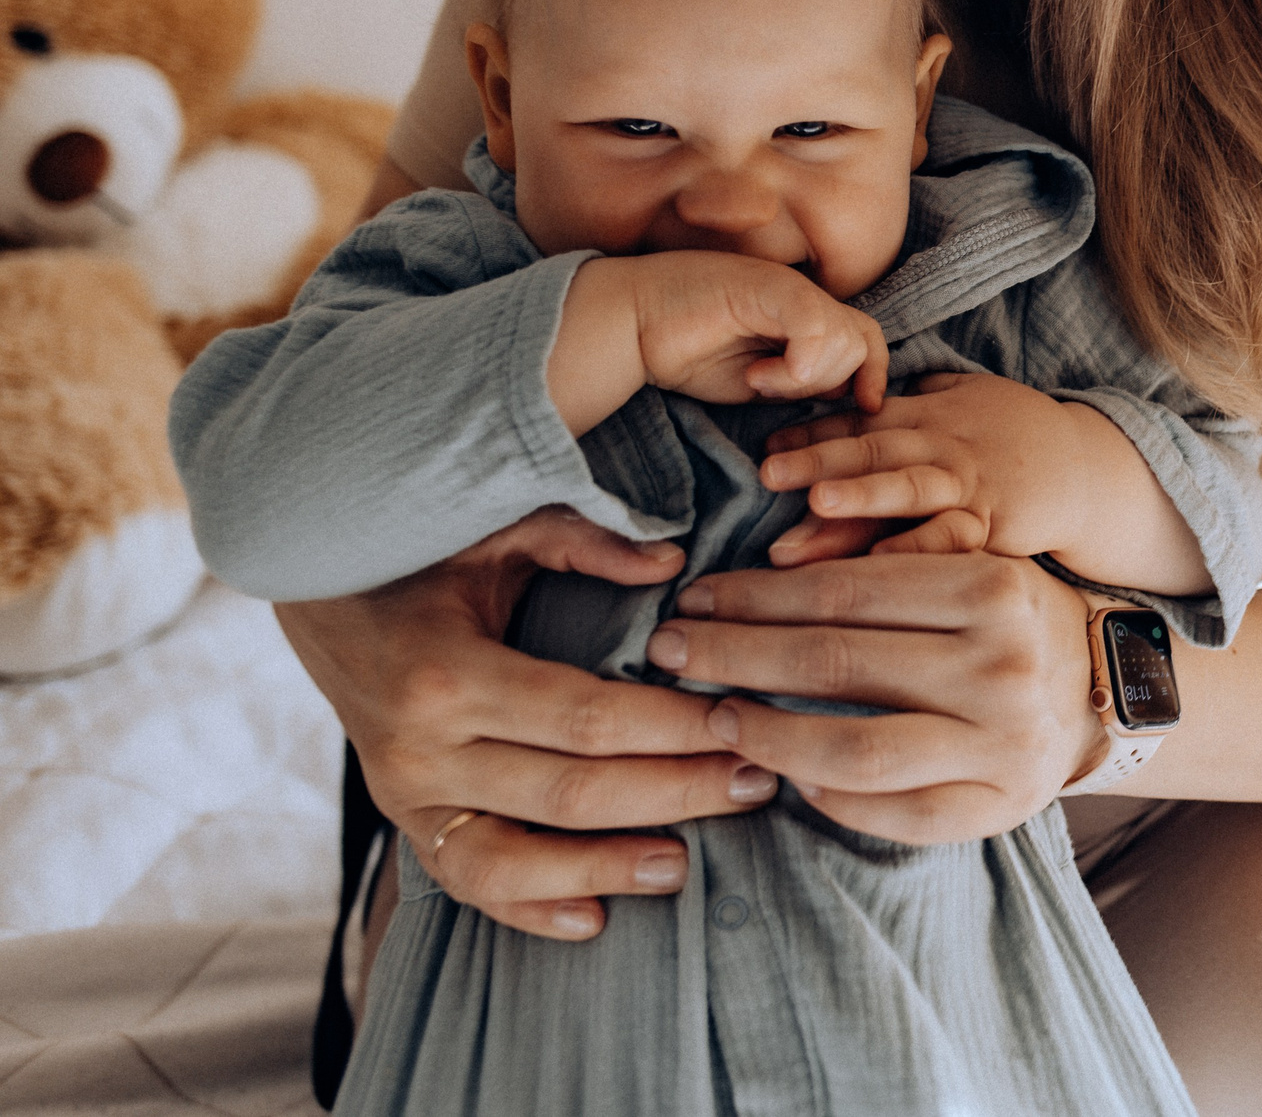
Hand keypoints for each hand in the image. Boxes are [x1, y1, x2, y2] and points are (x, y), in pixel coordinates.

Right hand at [273, 506, 782, 941]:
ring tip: (684, 864)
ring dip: (605, 866)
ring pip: (515, 857)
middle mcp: (420, 747)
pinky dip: (528, 908)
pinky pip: (465, 882)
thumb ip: (583, 542)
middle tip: (755, 784)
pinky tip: (594, 919)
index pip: (586, 718)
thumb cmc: (424, 557)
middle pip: (570, 791)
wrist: (318, 600)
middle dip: (674, 791)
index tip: (745, 721)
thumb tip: (673, 564)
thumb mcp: (495, 529)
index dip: (673, 727)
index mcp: (448, 672)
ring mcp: (406, 795)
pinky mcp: (404, 821)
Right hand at [555, 252, 886, 434]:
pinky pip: (813, 320)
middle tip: (770, 388)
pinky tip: (758, 375)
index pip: (867, 339)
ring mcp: (784, 288)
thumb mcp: (758, 380)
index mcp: (805, 319)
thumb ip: (800, 382)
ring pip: (841, 339)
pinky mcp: (763, 285)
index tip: (865, 407)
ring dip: (801, 376)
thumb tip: (842, 394)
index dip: (874, 374)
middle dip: (828, 382)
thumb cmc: (688, 352)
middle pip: (860, 343)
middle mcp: (802, 299)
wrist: (631, 324)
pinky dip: (799, 359)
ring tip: (755, 378)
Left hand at [648, 551, 1106, 842]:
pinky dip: (826, 797)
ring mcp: (999, 744)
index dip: (754, 596)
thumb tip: (762, 576)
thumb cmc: (1010, 621)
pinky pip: (889, 813)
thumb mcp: (970, 566)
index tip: (694, 597)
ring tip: (714, 719)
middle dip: (734, 655)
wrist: (1104, 693)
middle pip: (834, 663)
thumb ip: (891, 565)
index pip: (844, 590)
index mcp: (990, 588)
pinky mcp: (993, 808)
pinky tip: (783, 776)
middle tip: (669, 651)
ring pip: (852, 749)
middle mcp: (1000, 665)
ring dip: (765, 735)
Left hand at [759, 373, 1083, 562]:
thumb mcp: (963, 396)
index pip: (862, 419)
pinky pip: (953, 536)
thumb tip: (845, 397)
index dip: (813, 429)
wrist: (1086, 467)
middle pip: (876, 448)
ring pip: (910, 488)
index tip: (766, 442)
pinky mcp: (996, 523)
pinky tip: (883, 563)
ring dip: (863, 497)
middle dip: (820, 459)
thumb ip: (908, 400)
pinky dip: (920, 549)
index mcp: (928, 415)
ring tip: (816, 504)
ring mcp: (970, 486)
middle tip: (768, 471)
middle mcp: (943, 446)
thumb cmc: (1014, 433)